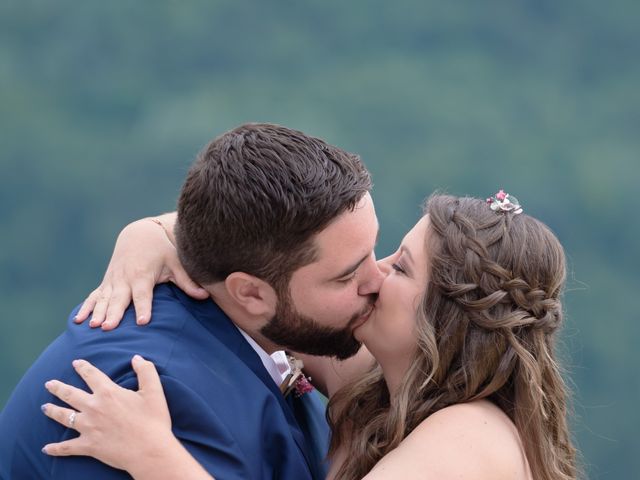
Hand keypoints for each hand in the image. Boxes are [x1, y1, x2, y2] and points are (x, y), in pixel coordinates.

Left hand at [41, 356, 173, 471]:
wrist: (149, 450)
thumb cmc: (153, 420)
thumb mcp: (155, 391)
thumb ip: (146, 371)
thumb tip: (136, 358)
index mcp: (108, 392)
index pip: (92, 375)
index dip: (83, 367)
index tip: (76, 363)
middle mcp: (94, 408)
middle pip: (70, 394)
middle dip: (58, 387)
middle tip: (49, 383)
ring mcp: (88, 427)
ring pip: (64, 417)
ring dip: (52, 410)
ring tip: (44, 407)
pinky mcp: (88, 446)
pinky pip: (67, 447)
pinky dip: (55, 448)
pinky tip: (46, 448)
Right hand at [74, 216, 208, 329]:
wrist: (139, 234)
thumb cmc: (161, 250)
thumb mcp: (176, 263)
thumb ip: (188, 281)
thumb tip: (205, 296)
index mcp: (143, 276)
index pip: (143, 295)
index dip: (143, 308)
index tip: (142, 321)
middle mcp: (125, 279)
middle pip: (119, 300)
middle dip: (114, 313)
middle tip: (108, 327)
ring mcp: (113, 281)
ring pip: (103, 299)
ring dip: (97, 312)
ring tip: (93, 326)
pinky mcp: (106, 283)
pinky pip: (93, 296)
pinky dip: (86, 307)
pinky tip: (78, 321)